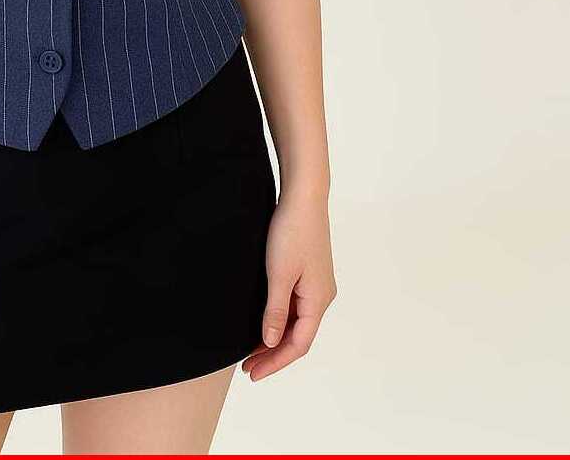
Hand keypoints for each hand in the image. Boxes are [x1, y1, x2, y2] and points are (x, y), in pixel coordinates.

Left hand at [243, 194, 335, 379]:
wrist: (303, 197)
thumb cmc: (292, 231)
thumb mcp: (279, 274)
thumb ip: (276, 310)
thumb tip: (272, 342)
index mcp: (319, 300)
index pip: (298, 344)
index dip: (275, 362)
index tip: (253, 373)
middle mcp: (321, 295)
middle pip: (299, 336)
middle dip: (274, 354)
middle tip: (248, 367)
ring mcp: (316, 284)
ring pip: (297, 322)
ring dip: (276, 337)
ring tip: (251, 350)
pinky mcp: (308, 272)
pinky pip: (295, 306)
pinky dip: (279, 319)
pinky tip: (264, 321)